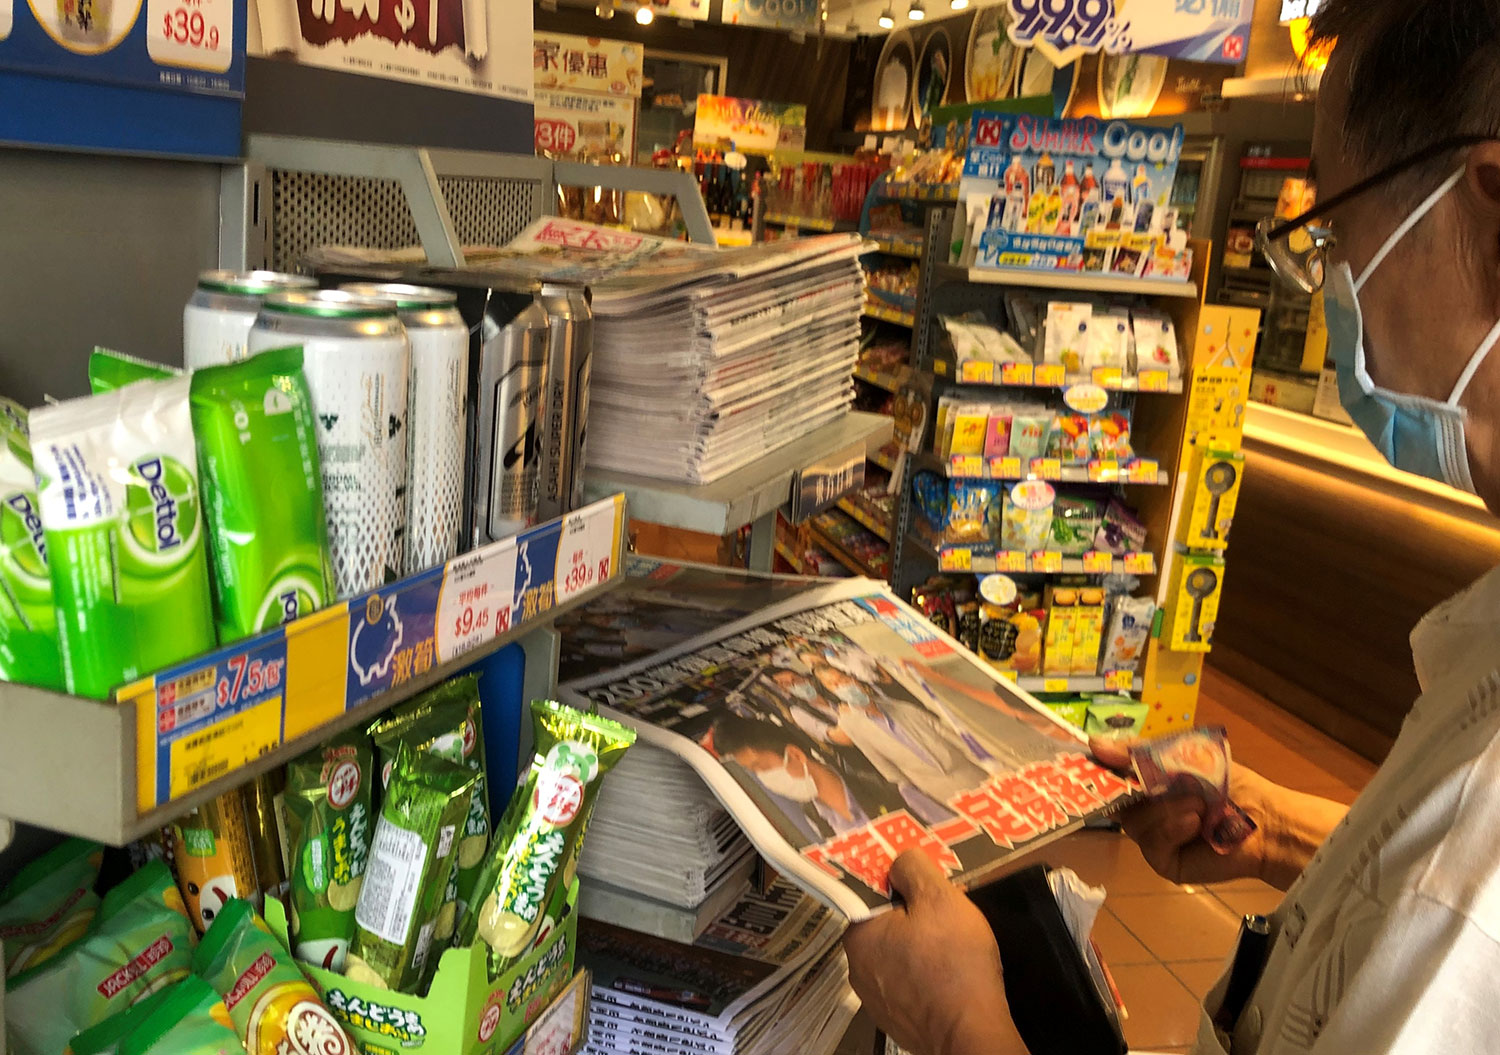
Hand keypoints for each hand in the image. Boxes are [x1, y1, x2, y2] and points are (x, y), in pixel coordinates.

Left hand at [844, 852, 1024, 1054]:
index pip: (871, 895)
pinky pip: (909, 985)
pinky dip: (927, 976)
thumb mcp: (939, 898)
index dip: (902, 885)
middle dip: (916, 916)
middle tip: (949, 915)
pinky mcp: (895, 1021)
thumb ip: (913, 869)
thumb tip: (899, 862)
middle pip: (886, 925)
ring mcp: (875, 999)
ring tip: (955, 947)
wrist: (970, 1033)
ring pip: (898, 956)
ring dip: (922, 947)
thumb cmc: (953, 961)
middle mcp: (856, 968)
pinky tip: (951, 976)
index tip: (927, 887)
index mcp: (858, 934)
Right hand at [1091, 736, 1273, 885]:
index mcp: (1145, 782)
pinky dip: (1172, 830)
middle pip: (1113, 802)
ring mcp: (1153, 837)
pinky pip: (1151, 844)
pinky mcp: (1164, 861)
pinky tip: (1194, 825)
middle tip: (1147, 783)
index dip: (1094, 771)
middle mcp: (1143, 809)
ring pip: (1133, 823)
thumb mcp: (1179, 755)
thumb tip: (1092, 743)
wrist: (1262, 819)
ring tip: (1197, 806)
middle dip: (1133, 790)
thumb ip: (1136, 752)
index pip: (1108, 776)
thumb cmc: (1225, 781)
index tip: (1083, 762)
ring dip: (1165, 810)